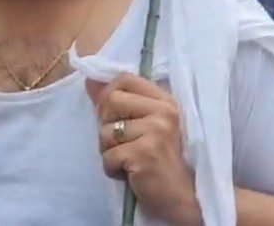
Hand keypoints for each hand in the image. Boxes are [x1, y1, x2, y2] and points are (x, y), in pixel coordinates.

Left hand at [87, 75, 200, 225]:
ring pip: (105, 132)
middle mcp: (163, 111)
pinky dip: (112, 170)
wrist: (183, 195)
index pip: (125, 79)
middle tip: (123, 143)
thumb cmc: (161, 160)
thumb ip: (119, 102)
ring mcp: (156, 130)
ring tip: (129, 160)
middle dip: (107, 126)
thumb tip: (90, 80)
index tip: (115, 117)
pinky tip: (130, 173)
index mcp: (165, 100)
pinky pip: (107, 157)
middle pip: (110, 101)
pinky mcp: (145, 152)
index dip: (110, 95)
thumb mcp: (145, 125)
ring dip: (109, 152)